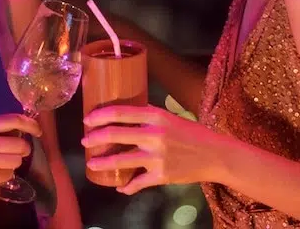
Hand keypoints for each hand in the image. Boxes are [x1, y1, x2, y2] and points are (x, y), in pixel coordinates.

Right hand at [0, 114, 41, 195]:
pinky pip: (7, 175)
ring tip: (2, 163)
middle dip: (23, 150)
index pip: (13, 120)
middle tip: (18, 152)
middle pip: (19, 144)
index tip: (38, 131)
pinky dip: (5, 175)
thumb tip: (23, 128)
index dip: (30, 125)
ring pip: (16, 161)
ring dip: (14, 163)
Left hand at [82, 105, 222, 194]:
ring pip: (121, 160)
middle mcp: (154, 135)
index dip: (100, 116)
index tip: (87, 119)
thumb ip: (149, 116)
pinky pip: (137, 183)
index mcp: (156, 116)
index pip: (120, 113)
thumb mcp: (170, 117)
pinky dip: (127, 186)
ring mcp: (157, 157)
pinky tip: (120, 187)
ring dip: (102, 163)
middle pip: (116, 134)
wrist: (215, 155)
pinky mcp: (161, 175)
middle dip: (95, 138)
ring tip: (91, 164)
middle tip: (85, 141)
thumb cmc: (192, 133)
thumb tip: (126, 115)